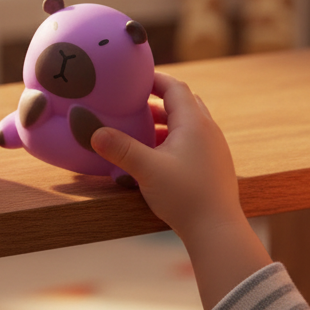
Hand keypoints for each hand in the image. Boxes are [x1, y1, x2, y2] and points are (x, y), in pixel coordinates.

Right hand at [90, 71, 242, 241]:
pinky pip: (190, 141)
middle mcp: (208, 131)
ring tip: (137, 129)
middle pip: (182, 103)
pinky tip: (153, 155)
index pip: (175, 87)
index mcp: (195, 123)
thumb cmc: (185, 197)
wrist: (217, 231)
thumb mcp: (146, 170)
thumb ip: (120, 148)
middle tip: (132, 102)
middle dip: (156, 100)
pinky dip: (171, 139)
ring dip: (163, 122)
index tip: (132, 78)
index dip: (153, 79)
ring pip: (186, 124)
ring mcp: (213, 149)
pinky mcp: (212, 166)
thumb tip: (93, 132)